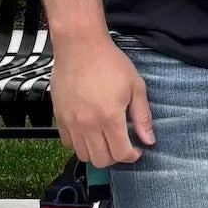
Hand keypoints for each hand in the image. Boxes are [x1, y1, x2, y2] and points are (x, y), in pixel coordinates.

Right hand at [50, 37, 154, 165]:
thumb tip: (148, 140)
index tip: (136, 150)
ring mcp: (71, 122)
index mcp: (110, 117)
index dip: (132, 156)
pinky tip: (89, 133)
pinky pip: (67, 143)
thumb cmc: (109, 62)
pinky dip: (79, 144)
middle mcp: (88, 124)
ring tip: (105, 140)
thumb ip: (142, 116)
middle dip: (115, 157)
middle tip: (121, 145)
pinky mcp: (59, 117)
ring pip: (83, 155)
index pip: (121, 154)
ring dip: (97, 152)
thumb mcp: (136, 86)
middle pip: (101, 160)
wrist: (80, 46)